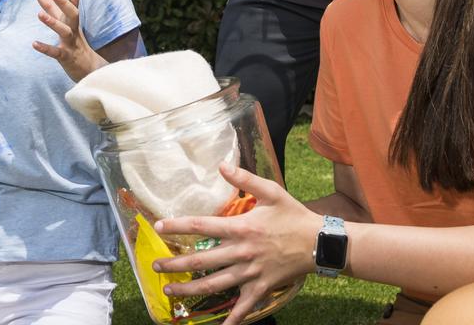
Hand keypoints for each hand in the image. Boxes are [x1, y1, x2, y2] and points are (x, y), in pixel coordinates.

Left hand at [33, 0, 106, 82]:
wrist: (88, 69)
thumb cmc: (73, 41)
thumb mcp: (63, 23)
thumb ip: (51, 8)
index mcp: (73, 20)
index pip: (73, 0)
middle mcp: (74, 29)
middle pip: (72, 13)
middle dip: (63, 3)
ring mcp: (71, 43)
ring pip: (64, 31)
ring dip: (53, 23)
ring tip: (39, 14)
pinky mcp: (66, 57)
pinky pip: (56, 52)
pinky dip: (46, 48)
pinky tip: (34, 43)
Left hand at [152, 163, 313, 324]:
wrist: (317, 242)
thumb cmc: (292, 215)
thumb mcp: (271, 191)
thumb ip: (245, 178)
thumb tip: (221, 164)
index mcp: (241, 227)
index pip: (202, 225)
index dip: (178, 226)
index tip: (159, 227)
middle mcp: (242, 252)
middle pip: (202, 260)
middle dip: (176, 264)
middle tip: (155, 266)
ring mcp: (251, 273)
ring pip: (215, 284)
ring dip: (190, 289)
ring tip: (170, 290)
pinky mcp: (261, 288)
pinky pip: (242, 307)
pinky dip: (230, 319)